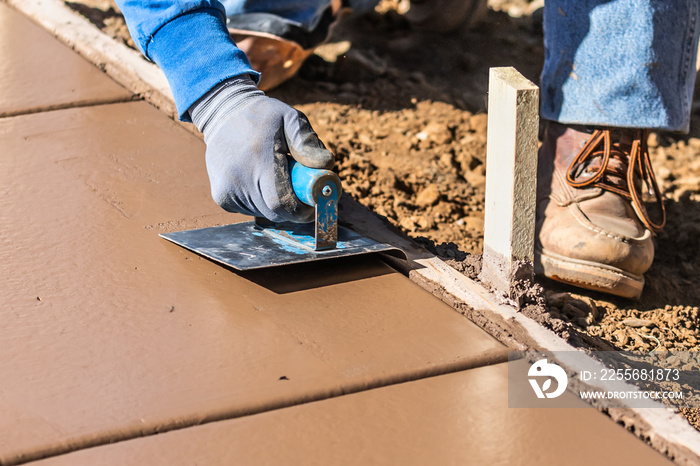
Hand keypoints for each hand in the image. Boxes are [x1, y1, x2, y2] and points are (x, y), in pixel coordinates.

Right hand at [189, 76, 333, 222]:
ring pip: (262, 212)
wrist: (223, 112)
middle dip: (292, 209)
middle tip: (301, 193)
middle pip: (274, 212)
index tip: (313, 205)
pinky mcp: (221, 195)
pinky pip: (248, 210)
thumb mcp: (289, 118)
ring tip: (277, 180)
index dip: (301, 210)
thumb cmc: (263, 116)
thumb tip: (326, 164)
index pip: (282, 203)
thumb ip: (307, 141)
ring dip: (276, 205)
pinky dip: (260, 202)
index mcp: (259, 159)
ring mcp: (226, 189)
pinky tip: (259, 181)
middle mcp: (239, 178)